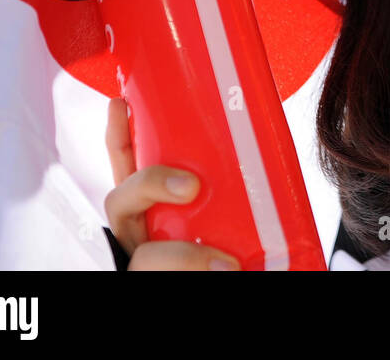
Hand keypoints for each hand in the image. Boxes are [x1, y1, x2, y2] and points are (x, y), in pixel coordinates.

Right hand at [104, 97, 240, 269]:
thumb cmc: (232, 256)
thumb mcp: (228, 217)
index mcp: (150, 212)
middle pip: (120, 200)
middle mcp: (135, 236)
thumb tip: (271, 153)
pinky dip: (191, 273)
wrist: (234, 281)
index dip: (118, 137)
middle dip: (150, 184)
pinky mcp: (146, 286)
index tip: (120, 102)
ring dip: (181, 256)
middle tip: (192, 186)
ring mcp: (138, 265)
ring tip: (224, 265)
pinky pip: (151, 277)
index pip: (127, 169)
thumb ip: (232, 194)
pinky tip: (223, 275)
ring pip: (141, 257)